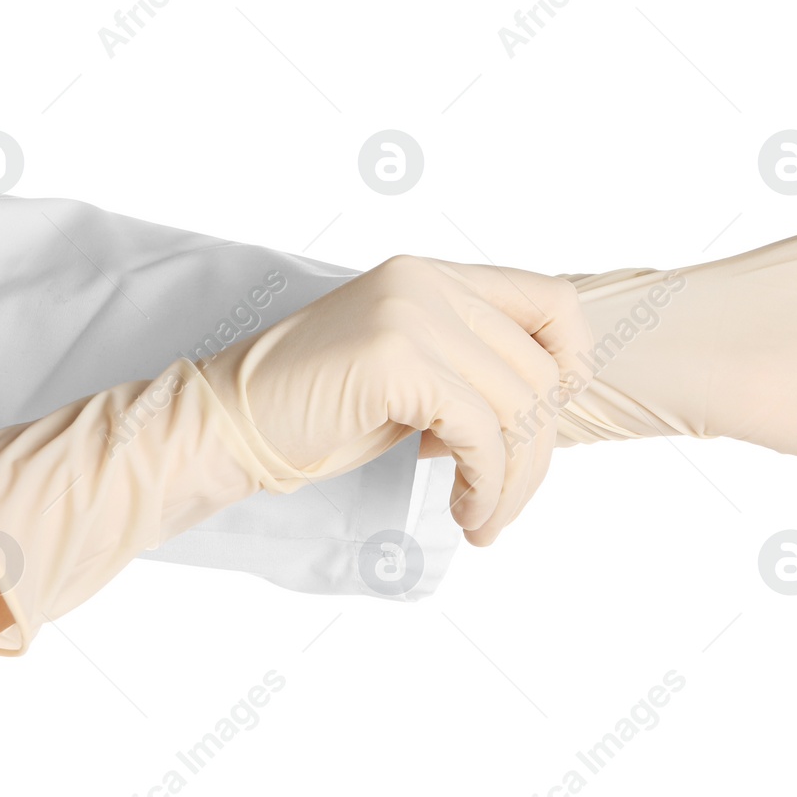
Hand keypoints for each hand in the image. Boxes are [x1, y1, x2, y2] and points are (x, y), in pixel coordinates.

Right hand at [0, 255, 590, 650]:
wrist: (224, 427)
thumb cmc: (314, 411)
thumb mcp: (406, 372)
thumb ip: (468, 365)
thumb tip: (545, 405)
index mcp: (434, 276)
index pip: (553, 301)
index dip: (572, 363)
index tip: (547, 423)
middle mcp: (429, 282)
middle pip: (541, 371)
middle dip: (537, 454)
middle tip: (504, 506)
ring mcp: (412, 313)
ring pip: (519, 407)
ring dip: (513, 482)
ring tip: (483, 520)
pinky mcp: (395, 358)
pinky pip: (481, 432)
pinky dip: (486, 485)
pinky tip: (465, 513)